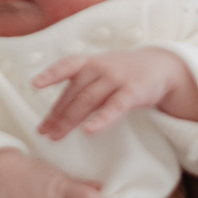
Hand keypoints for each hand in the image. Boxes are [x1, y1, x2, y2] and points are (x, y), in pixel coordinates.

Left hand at [33, 49, 197, 138]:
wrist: (162, 66)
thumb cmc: (125, 71)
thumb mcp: (102, 70)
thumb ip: (82, 85)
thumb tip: (56, 111)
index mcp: (91, 62)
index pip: (67, 66)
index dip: (51, 74)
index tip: (35, 84)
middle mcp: (101, 68)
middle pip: (74, 93)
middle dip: (57, 113)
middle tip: (43, 131)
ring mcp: (116, 79)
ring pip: (88, 101)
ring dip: (70, 119)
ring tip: (56, 135)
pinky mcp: (132, 93)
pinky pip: (114, 108)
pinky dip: (101, 120)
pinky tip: (89, 131)